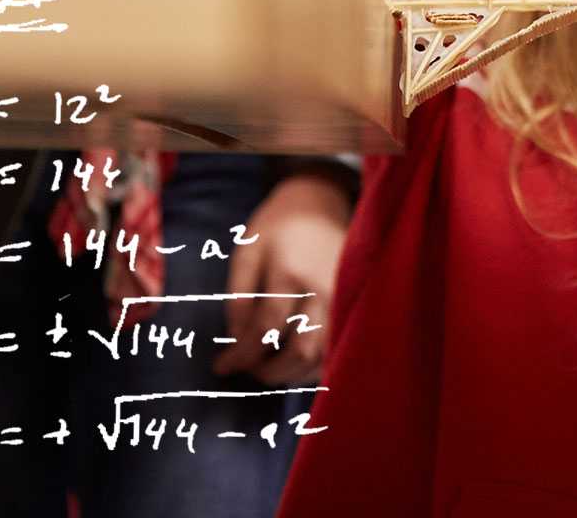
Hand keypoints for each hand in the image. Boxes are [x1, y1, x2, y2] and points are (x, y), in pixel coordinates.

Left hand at [212, 173, 350, 384]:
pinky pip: (337, 348)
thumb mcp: (247, 251)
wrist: (321, 203)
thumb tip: (237, 341)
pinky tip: (295, 363)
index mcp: (291, 272)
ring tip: (269, 368)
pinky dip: (315, 365)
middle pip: (300, 349)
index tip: (222, 367)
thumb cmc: (278, 227)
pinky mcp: (354, 304)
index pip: (266, 328)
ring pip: (324, 355)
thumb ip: (239, 297)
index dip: (242, 355)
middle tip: (248, 370)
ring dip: (294, 373)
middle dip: (270, 370)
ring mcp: (344, 299)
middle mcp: (324, 289)